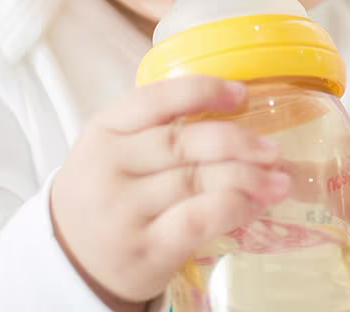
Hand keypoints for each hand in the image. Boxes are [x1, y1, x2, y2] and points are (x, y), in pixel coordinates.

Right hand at [50, 77, 290, 309]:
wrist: (70, 259)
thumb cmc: (105, 194)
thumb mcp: (112, 151)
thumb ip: (154, 129)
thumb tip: (234, 110)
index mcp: (103, 131)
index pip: (156, 99)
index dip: (203, 90)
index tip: (241, 94)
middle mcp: (109, 167)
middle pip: (184, 143)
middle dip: (237, 143)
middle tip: (272, 150)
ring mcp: (124, 210)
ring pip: (196, 181)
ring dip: (247, 178)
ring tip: (278, 180)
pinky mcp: (144, 249)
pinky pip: (198, 219)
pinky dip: (233, 208)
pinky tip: (254, 206)